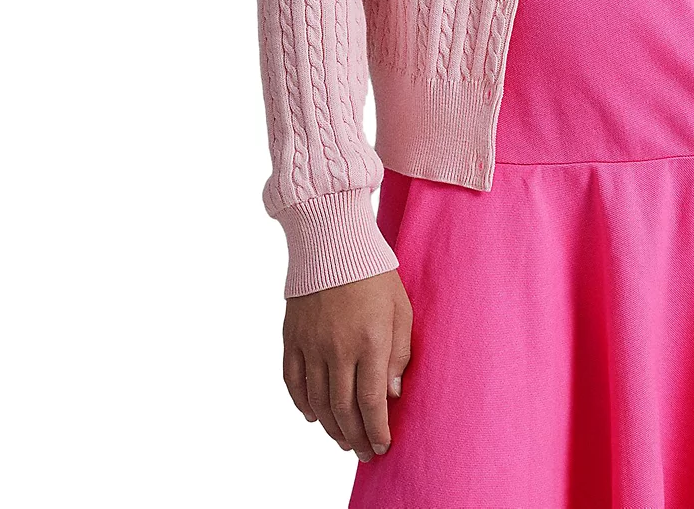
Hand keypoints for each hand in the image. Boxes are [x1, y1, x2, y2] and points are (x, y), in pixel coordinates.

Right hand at [282, 268, 412, 461]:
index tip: (382, 446)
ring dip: (331, 427)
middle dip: (355, 436)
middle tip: (363, 452)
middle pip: (343, 408)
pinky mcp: (292, 338)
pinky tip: (314, 416)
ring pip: (318, 401)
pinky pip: (293, 381)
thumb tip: (392, 394)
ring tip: (343, 440)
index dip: (376, 429)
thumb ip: (398, 353)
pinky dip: (302, 404)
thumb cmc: (374, 273)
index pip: (372, 401)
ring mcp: (311, 344)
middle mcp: (337, 348)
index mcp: (369, 341)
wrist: (332, 241)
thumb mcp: (401, 309)